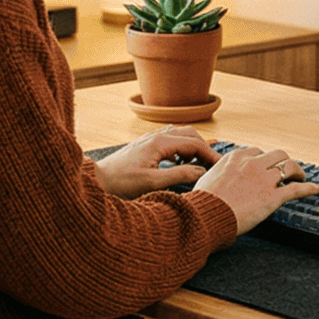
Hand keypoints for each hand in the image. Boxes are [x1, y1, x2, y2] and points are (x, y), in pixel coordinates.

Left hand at [92, 125, 217, 197]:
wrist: (96, 181)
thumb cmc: (120, 183)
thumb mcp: (152, 183)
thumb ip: (179, 176)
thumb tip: (202, 172)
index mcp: (159, 143)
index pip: (193, 143)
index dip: (210, 154)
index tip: (221, 165)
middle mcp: (155, 137)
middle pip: (189, 134)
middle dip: (204, 147)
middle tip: (213, 164)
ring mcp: (149, 140)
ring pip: (179, 136)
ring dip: (192, 147)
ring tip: (201, 163)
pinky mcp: (144, 147)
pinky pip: (169, 141)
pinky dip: (181, 149)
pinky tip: (180, 162)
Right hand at [191, 144, 318, 232]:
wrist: (206, 215)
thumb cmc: (203, 201)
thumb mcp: (207, 177)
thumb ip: (219, 171)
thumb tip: (219, 173)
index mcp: (237, 157)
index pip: (257, 151)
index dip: (263, 160)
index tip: (265, 167)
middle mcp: (253, 164)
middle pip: (277, 155)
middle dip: (283, 162)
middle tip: (286, 171)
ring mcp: (264, 180)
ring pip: (289, 168)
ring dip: (296, 172)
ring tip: (300, 178)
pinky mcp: (272, 198)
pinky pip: (296, 189)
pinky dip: (308, 188)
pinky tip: (316, 188)